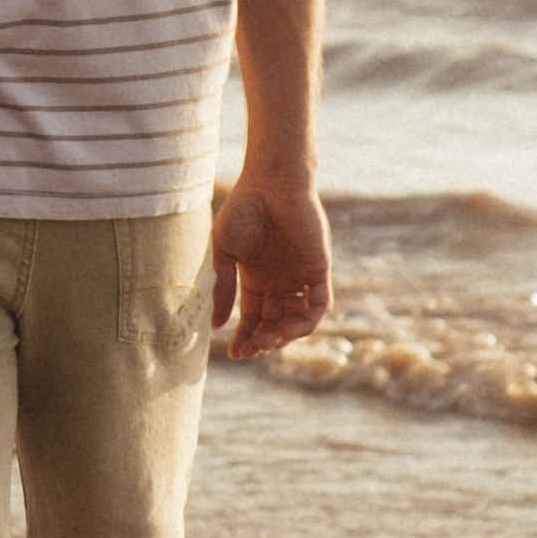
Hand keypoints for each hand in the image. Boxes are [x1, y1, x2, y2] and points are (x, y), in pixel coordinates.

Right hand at [213, 165, 332, 360]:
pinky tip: (289, 330)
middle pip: (274, 323)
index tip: (234, 355)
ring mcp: (300, 277)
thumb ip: (224, 287)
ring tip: (267, 342)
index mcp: (256, 278)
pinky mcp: (319, 269)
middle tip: (250, 350)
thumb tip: (217, 325)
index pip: (253, 318)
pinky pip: (319, 304)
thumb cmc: (243, 210)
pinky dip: (307, 321)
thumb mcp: (225, 253)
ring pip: (297, 320)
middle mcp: (280, 282)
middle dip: (263, 341)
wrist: (271, 182)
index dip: (245, 338)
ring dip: (284, 336)